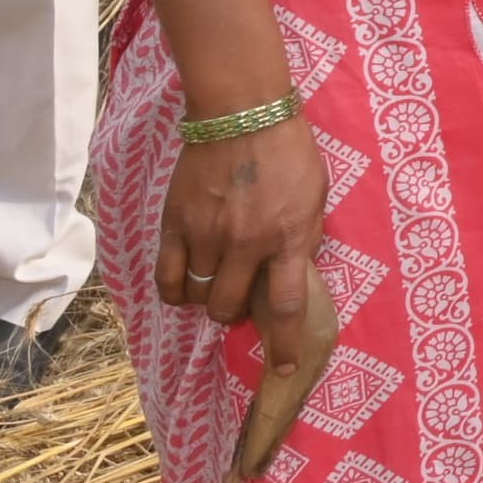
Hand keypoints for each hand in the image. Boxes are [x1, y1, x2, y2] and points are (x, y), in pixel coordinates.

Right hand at [158, 111, 325, 332]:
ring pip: (198, 297)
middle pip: (230, 309)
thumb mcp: (315, 196)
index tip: (283, 368)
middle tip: (238, 302)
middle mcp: (246, 243)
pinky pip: (167, 277)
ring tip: (214, 284)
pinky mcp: (175, 224)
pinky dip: (174, 291)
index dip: (283, 345)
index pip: (285, 306)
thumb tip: (290, 276)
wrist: (242, 114)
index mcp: (288, 237)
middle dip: (234, 317)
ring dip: (206, 300)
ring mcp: (207, 235)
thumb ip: (302, 238)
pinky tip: (183, 288)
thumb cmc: (289, 151)